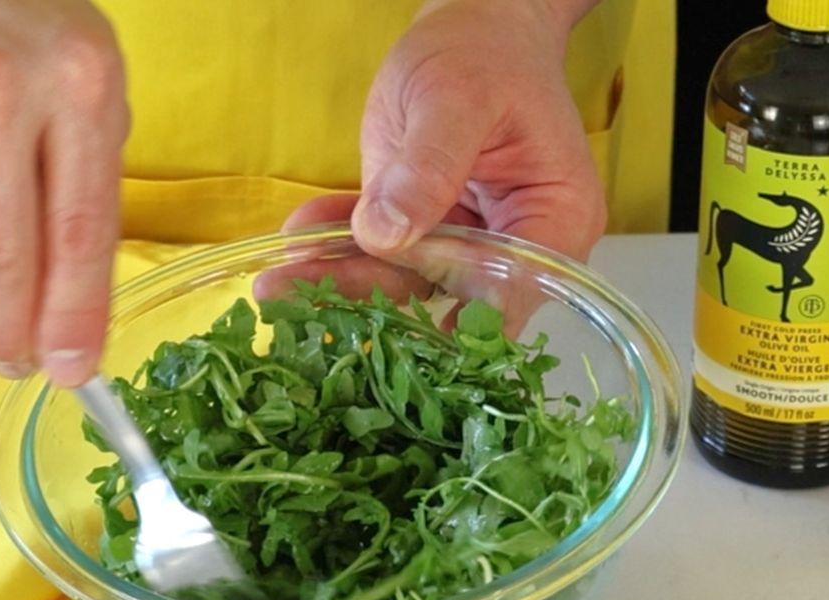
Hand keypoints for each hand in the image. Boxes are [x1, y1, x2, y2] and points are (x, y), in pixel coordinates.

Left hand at [273, 0, 604, 309]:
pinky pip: (374, 248)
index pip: (508, 294)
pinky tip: (297, 238)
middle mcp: (510, 248)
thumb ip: (428, 167)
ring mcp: (461, 242)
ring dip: (336, 277)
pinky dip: (332, 243)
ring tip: (275, 284)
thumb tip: (385, 234)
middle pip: (444, 293)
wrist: (473, 31)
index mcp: (552, 222)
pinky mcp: (418, 228)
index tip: (391, 340)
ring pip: (400, 277)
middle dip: (369, 299)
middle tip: (294, 304)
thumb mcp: (457, 99)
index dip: (453, 327)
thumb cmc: (487, 56)